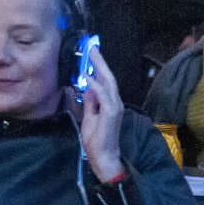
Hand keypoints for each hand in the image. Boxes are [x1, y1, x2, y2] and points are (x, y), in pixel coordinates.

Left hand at [78, 45, 123, 180]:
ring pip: (108, 82)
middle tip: (91, 47)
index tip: (91, 54)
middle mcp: (115, 102)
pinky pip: (103, 95)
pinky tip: (87, 76)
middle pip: (108, 77)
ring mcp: (115, 107)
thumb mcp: (89, 117)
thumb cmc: (97, 140)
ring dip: (99, 68)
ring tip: (90, 55)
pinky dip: (95, 85)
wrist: (103, 157)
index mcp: (110, 103)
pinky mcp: (112, 113)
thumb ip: (90, 103)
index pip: (105, 81)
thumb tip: (88, 88)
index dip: (98, 67)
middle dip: (99, 61)